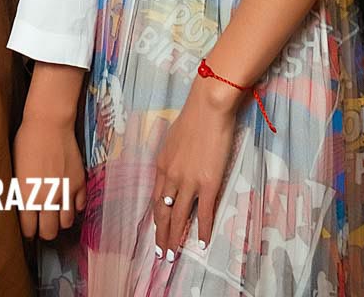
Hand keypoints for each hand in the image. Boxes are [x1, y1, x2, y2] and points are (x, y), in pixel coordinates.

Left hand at [13, 113, 85, 240]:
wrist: (48, 123)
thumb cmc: (26, 142)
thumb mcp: (14, 169)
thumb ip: (19, 191)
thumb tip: (20, 206)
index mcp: (27, 195)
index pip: (29, 229)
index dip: (28, 231)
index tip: (28, 229)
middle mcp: (47, 198)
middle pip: (49, 232)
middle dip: (45, 231)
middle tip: (42, 225)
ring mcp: (66, 191)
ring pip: (66, 223)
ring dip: (60, 220)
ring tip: (55, 213)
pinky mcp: (80, 182)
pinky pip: (80, 205)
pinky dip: (74, 206)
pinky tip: (68, 199)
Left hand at [149, 82, 239, 258]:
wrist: (209, 108)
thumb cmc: (194, 118)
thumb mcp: (174, 139)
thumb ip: (173, 157)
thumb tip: (175, 167)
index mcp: (161, 165)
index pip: (155, 198)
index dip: (155, 218)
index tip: (156, 231)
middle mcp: (171, 177)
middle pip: (162, 212)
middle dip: (161, 234)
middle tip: (161, 254)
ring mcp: (189, 182)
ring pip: (179, 217)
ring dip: (176, 238)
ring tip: (174, 255)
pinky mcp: (208, 183)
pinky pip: (204, 213)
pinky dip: (203, 229)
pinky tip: (202, 243)